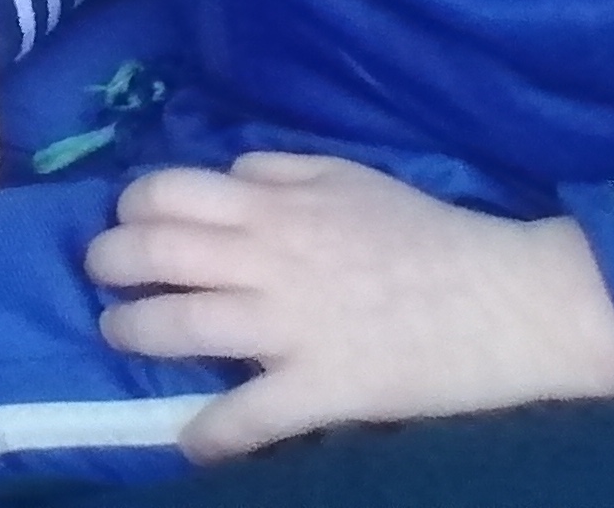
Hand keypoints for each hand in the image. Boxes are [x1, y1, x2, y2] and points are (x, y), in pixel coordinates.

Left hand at [89, 153, 613, 458]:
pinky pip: (250, 414)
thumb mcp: (348, 177)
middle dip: (111, 263)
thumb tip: (227, 176)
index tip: (126, 222)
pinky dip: (210, 432)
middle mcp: (268, 260)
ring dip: (135, 331)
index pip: (167, 192)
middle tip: (103, 277)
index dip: (132, 206)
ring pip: (182, 325)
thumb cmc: (431, 234)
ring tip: (120, 334)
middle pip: (157, 253)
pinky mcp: (324, 388)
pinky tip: (188, 441)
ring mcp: (292, 326)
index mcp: (273, 208)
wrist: (511, 300)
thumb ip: (279, 172)